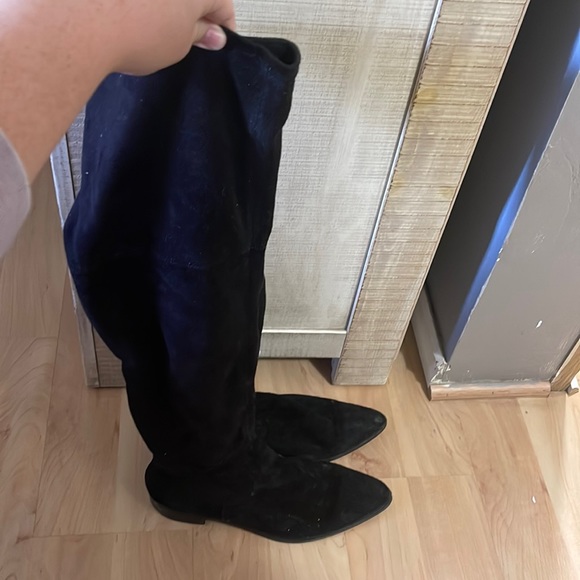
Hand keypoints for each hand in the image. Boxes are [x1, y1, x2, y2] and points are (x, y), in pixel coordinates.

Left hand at [106, 0, 235, 74]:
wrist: (81, 21)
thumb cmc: (136, 33)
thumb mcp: (179, 45)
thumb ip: (199, 35)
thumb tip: (212, 34)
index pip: (222, 5)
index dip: (222, 27)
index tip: (215, 41)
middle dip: (193, 12)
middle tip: (185, 36)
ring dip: (163, 5)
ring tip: (151, 24)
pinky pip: (137, 0)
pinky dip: (137, 4)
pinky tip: (130, 13)